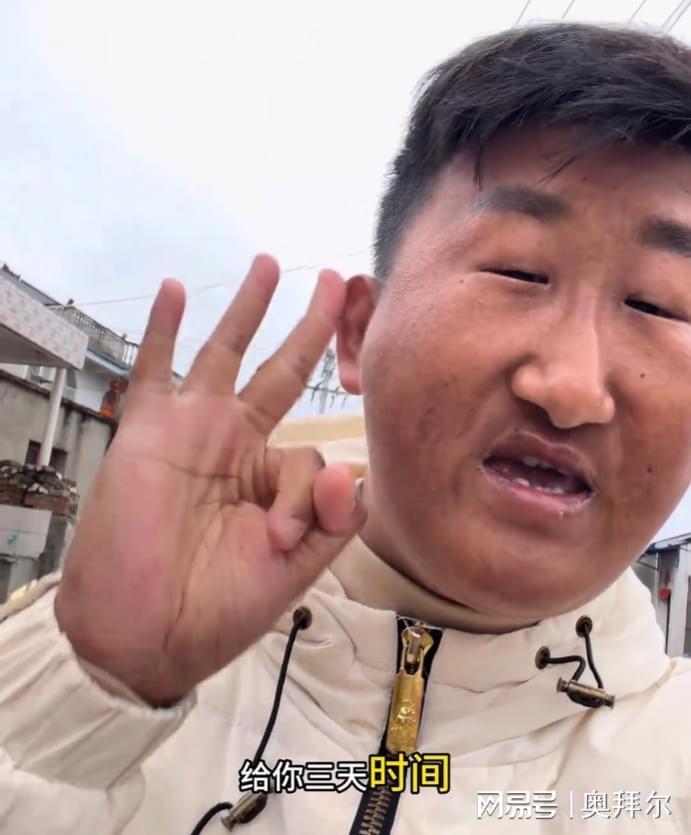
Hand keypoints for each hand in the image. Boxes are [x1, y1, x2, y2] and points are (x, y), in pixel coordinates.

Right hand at [54, 255, 364, 703]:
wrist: (144, 632)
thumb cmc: (218, 607)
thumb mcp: (295, 569)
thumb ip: (334, 520)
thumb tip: (354, 467)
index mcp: (274, 480)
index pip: (313, 452)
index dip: (308, 492)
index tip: (281, 534)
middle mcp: (238, 445)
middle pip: (282, 370)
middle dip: (309, 327)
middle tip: (335, 280)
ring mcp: (194, 430)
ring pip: (226, 353)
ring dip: (247, 308)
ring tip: (268, 264)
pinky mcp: (149, 429)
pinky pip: (155, 367)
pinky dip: (163, 329)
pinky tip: (174, 289)